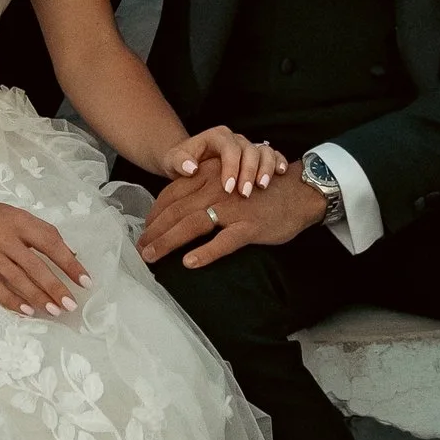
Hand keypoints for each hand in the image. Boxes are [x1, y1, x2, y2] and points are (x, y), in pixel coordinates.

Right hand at [0, 180, 88, 315]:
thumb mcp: (10, 214)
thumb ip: (35, 232)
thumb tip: (68, 254)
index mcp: (17, 219)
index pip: (50, 241)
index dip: (69, 262)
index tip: (85, 280)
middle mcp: (4, 235)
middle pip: (35, 266)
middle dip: (56, 287)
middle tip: (72, 305)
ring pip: (18, 279)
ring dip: (38, 298)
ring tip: (54, 311)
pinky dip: (12, 301)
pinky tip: (26, 312)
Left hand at [139, 158, 330, 269]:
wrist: (299, 191)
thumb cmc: (262, 189)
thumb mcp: (230, 180)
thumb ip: (206, 189)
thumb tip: (181, 208)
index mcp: (210, 177)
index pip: (173, 193)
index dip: (155, 212)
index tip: (144, 229)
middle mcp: (217, 190)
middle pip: (177, 210)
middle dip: (155, 230)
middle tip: (140, 249)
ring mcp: (233, 209)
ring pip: (193, 224)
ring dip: (169, 241)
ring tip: (152, 256)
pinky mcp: (250, 226)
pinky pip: (224, 241)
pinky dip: (206, 252)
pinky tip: (190, 263)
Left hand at [158, 124, 285, 197]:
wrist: (189, 162)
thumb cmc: (182, 163)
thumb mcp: (174, 160)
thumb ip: (180, 162)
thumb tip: (191, 168)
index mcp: (217, 137)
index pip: (229, 148)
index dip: (231, 167)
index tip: (227, 188)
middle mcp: (235, 139)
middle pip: (249, 150)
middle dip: (249, 172)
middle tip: (245, 194)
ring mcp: (248, 147)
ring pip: (264, 151)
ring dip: (266, 168)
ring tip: (263, 186)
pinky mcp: (258, 157)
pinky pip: (273, 154)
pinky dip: (278, 162)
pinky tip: (281, 174)